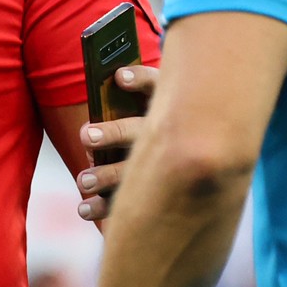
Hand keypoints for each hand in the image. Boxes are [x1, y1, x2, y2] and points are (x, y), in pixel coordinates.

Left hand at [76, 64, 158, 221]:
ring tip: (83, 181)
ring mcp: (162, 166)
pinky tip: (83, 209)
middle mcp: (168, 133)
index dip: (140, 80)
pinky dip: (104, 208)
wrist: (203, 166)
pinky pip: (131, 203)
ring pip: (135, 170)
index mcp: (165, 105)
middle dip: (113, 133)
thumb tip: (110, 81)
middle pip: (140, 131)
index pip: (155, 86)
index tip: (120, 76)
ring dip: (107, 176)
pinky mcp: (153, 194)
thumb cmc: (164, 127)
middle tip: (86, 136)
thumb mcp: (155, 106)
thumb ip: (132, 95)